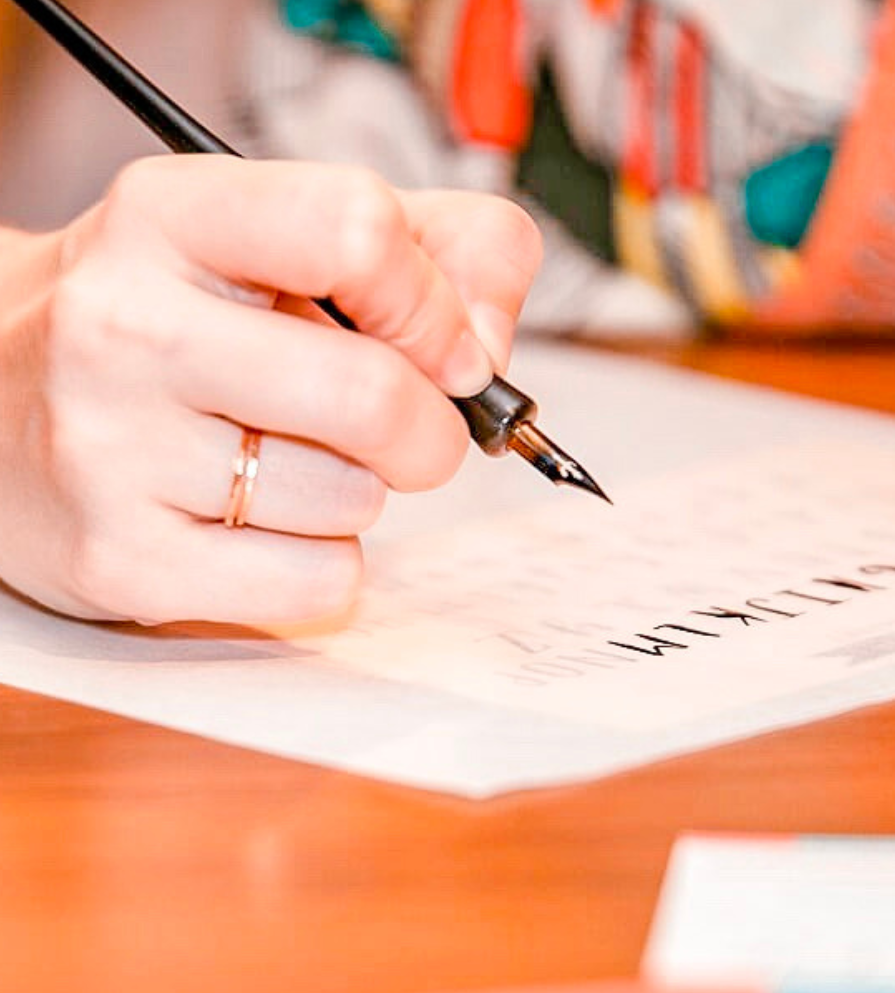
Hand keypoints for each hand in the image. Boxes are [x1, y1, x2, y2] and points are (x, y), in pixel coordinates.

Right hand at [0, 156, 541, 623]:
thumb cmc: (173, 323)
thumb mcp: (281, 242)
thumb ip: (432, 248)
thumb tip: (489, 348)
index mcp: (173, 215)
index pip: (357, 228)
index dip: (437, 303)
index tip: (448, 348)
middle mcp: (125, 322)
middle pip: (377, 395)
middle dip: (431, 431)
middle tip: (403, 429)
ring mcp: (110, 447)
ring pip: (354, 499)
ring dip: (360, 492)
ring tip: (283, 458)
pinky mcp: (123, 562)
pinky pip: (320, 581)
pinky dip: (325, 562)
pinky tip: (260, 523)